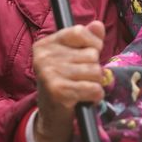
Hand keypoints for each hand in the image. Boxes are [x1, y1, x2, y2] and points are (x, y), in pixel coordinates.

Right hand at [32, 21, 105, 141]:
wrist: (51, 117)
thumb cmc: (65, 82)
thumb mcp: (74, 57)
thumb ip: (87, 39)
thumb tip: (98, 25)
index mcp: (46, 44)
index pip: (79, 31)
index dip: (93, 44)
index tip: (90, 54)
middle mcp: (43, 56)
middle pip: (91, 54)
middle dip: (94, 68)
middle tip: (81, 79)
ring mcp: (49, 73)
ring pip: (95, 71)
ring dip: (95, 83)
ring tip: (83, 88)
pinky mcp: (58, 91)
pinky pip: (93, 88)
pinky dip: (96, 95)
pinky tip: (86, 98)